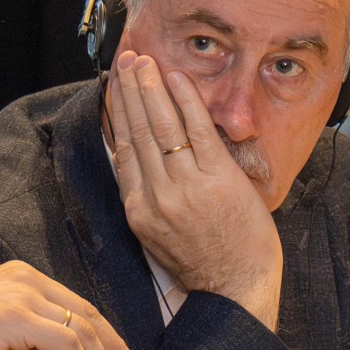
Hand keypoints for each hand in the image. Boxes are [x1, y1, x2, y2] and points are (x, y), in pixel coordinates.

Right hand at [0, 260, 136, 349]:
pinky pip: (64, 341)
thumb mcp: (2, 346)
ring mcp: (21, 294)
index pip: (75, 304)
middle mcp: (25, 279)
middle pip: (86, 312)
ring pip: (80, 328)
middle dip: (111, 347)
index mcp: (21, 276)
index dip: (103, 333)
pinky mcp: (17, 315)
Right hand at [105, 51, 281, 328]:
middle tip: (125, 61)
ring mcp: (185, 187)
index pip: (122, 150)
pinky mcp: (217, 179)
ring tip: (143, 61)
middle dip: (129, 91)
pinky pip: (197, 131)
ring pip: (160, 127)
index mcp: (138, 210)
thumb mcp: (158, 236)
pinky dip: (185, 101)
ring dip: (150, 88)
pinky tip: (177, 80)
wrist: (235, 288)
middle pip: (137, 132)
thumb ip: (148, 198)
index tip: (114, 90)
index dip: (117, 115)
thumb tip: (142, 162)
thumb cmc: (203, 264)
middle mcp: (156, 196)